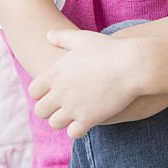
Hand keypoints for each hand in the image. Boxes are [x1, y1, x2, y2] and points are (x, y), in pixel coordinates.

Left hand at [28, 29, 152, 138]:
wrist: (133, 65)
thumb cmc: (110, 50)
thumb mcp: (83, 39)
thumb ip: (63, 38)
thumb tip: (48, 34)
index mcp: (55, 73)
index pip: (34, 91)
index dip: (42, 94)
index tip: (54, 92)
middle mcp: (60, 92)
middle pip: (40, 111)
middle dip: (50, 110)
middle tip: (63, 107)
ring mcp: (73, 107)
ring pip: (55, 124)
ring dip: (63, 121)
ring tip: (75, 115)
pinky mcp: (88, 119)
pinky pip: (73, 133)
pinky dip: (78, 130)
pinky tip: (87, 122)